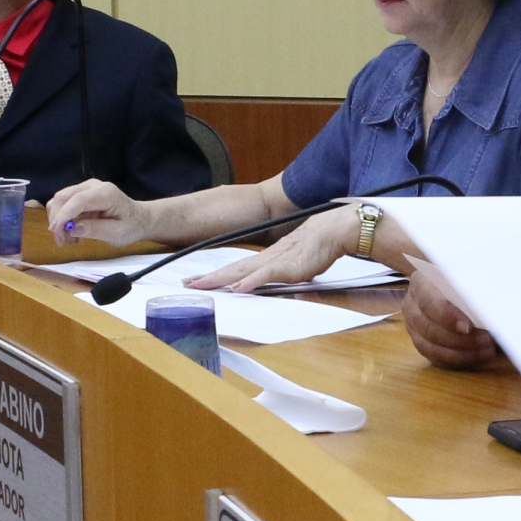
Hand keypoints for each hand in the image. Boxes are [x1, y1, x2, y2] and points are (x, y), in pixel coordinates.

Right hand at [46, 179, 149, 245]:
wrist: (139, 219)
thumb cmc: (131, 226)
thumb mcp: (117, 234)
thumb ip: (96, 230)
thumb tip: (73, 229)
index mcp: (106, 193)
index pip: (78, 200)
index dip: (64, 214)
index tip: (55, 230)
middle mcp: (93, 185)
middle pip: (63, 197)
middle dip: (57, 219)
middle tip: (62, 241)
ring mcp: (85, 187)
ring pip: (59, 200)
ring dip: (58, 220)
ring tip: (69, 239)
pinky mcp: (81, 193)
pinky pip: (63, 203)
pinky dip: (62, 218)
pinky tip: (72, 231)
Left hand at [192, 209, 353, 292]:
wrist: (333, 231)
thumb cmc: (317, 246)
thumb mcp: (293, 263)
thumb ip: (280, 272)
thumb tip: (273, 281)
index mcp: (265, 259)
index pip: (235, 268)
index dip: (216, 275)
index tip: (197, 281)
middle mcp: (264, 259)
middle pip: (231, 270)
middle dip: (208, 278)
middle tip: (186, 284)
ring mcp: (273, 262)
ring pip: (240, 272)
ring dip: (220, 279)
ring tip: (201, 285)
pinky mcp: (286, 267)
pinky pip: (264, 276)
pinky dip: (249, 282)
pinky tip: (237, 289)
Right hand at [401, 256, 499, 368]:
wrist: (457, 285)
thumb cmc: (465, 278)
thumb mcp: (470, 275)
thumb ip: (474, 287)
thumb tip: (488, 306)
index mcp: (420, 282)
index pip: (428, 302)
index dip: (447, 316)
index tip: (469, 326)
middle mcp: (411, 305)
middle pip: (428, 328)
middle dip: (459, 339)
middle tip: (487, 339)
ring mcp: (413, 327)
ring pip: (430, 347)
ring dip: (461, 352)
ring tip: (487, 349)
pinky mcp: (421, 343)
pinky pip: (436, 358)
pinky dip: (459, 359)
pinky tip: (479, 355)